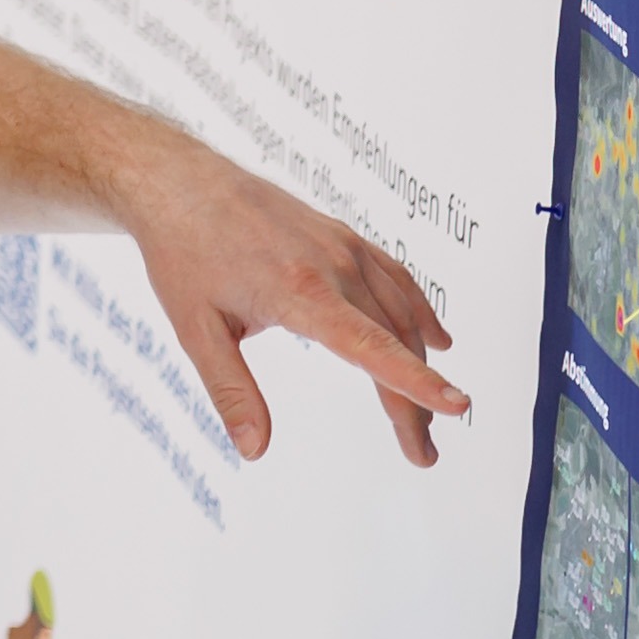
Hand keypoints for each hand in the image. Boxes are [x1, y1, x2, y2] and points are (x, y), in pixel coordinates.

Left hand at [108, 141, 467, 465]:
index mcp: (299, 292)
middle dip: (414, 404)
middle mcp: (332, 267)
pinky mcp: (342, 236)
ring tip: (425, 417)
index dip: (416, 381)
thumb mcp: (195, 330)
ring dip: (419, 365)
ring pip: (399, 314)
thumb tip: (253, 448)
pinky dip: (419, 311)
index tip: (458, 406)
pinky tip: (435, 339)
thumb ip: (230, 390)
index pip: (371, 346)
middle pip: (392, 343)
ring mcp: (342, 248)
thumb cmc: (183, 253)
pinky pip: (394, 278)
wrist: (180, 183)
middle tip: (422, 455)